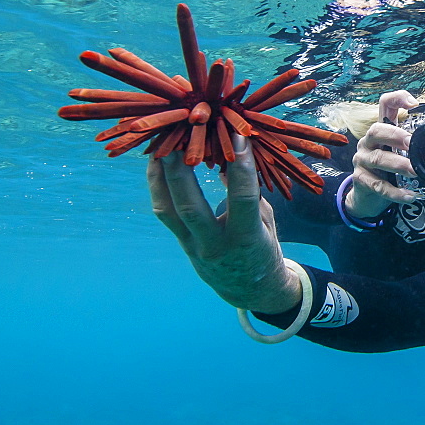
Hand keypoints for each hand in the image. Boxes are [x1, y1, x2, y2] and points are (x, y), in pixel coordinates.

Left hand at [147, 134, 300, 313]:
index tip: (237, 133)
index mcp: (246, 239)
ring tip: (161, 142)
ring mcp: (193, 246)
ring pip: (168, 209)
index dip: (240, 164)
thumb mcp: (266, 220)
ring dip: (161, 174)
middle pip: (189, 206)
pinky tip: (157, 161)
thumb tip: (231, 154)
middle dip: (180, 169)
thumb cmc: (264, 248)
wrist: (250, 291)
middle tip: (179, 134)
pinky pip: (164, 211)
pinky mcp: (182, 243)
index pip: (242, 197)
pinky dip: (158, 184)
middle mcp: (215, 245)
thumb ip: (250, 192)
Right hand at [344, 90, 418, 217]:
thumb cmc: (388, 171)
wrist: (368, 197)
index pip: (385, 105)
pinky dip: (395, 192)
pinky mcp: (361, 180)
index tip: (415, 104)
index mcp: (381, 131)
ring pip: (378, 159)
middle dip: (396, 135)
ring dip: (399, 165)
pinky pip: (379, 186)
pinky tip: (409, 195)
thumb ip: (414, 146)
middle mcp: (368, 142)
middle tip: (412, 144)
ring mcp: (362, 160)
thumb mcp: (399, 153)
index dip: (397, 99)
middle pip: (376, 130)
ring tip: (415, 172)